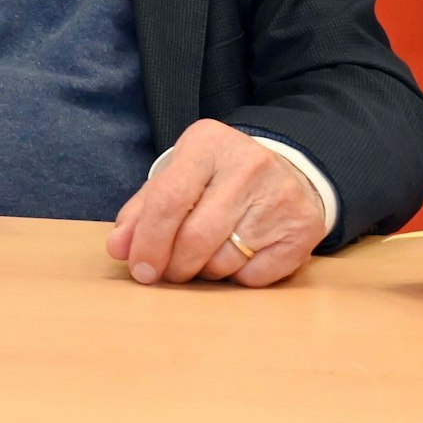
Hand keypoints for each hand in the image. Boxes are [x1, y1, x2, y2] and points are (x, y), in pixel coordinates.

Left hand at [107, 119, 326, 286]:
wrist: (288, 171)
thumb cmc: (218, 177)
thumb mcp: (177, 176)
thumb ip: (142, 210)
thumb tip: (119, 248)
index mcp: (208, 144)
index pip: (169, 199)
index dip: (148, 241)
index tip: (139, 268)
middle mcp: (248, 166)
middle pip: (196, 236)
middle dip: (173, 265)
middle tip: (166, 272)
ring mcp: (281, 198)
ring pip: (223, 261)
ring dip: (203, 272)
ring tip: (201, 258)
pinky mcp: (304, 230)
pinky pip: (254, 277)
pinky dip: (235, 278)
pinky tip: (234, 258)